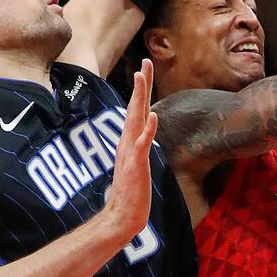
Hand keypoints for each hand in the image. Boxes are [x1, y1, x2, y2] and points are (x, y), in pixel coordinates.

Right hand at [105, 59, 157, 237]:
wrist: (123, 215)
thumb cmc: (130, 193)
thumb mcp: (134, 164)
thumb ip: (136, 149)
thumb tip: (141, 138)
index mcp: (129, 140)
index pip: (136, 110)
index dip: (140, 89)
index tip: (143, 69)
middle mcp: (128, 141)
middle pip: (135, 106)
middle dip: (141, 83)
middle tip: (145, 61)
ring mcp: (131, 151)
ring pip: (136, 118)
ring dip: (139, 96)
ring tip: (142, 76)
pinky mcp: (135, 164)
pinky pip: (142, 144)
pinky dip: (148, 129)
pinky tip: (154, 116)